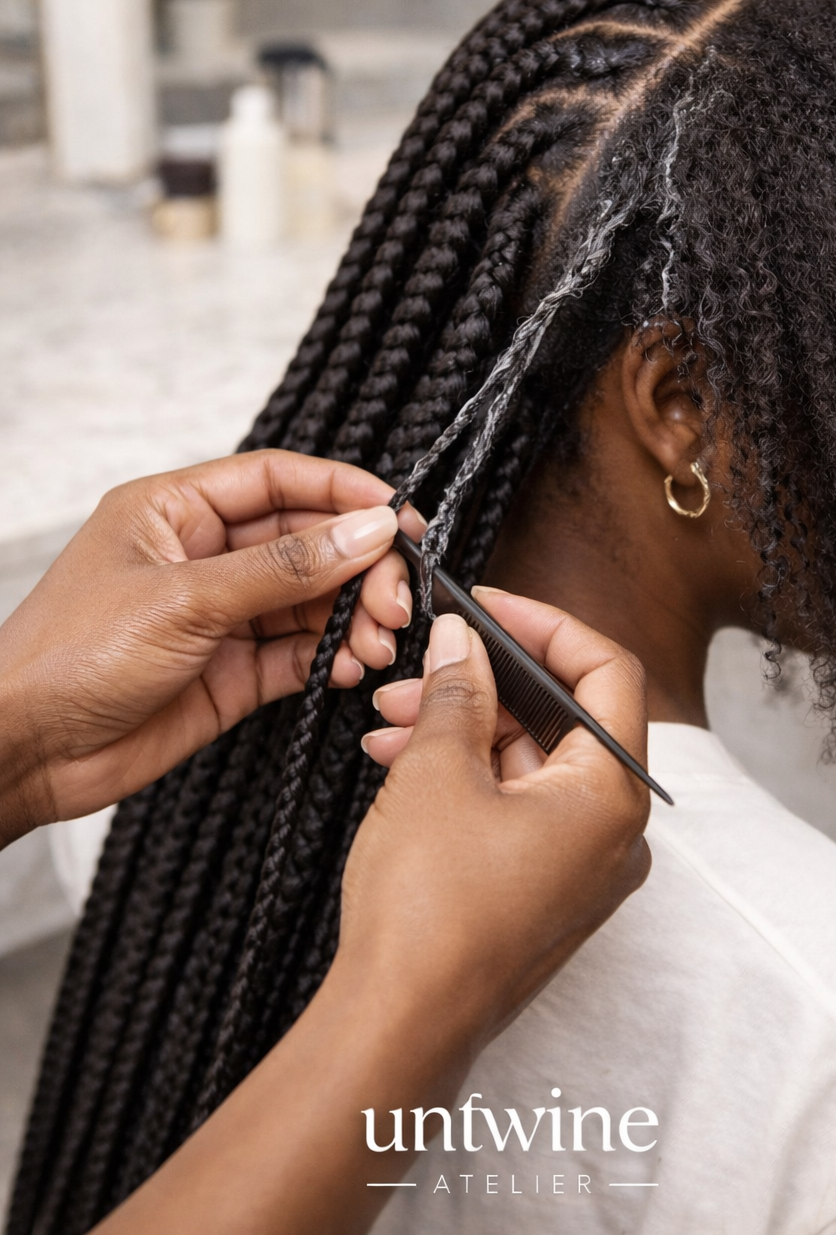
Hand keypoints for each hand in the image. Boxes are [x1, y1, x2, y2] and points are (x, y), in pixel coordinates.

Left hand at [0, 451, 422, 844]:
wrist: (24, 753)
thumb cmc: (68, 657)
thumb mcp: (183, 599)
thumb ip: (284, 567)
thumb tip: (365, 530)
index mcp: (176, 510)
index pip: (278, 480)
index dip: (343, 491)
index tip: (399, 516)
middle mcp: (204, 557)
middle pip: (308, 542)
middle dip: (359, 566)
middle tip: (395, 598)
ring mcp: (221, 616)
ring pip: (312, 601)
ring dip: (354, 616)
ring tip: (377, 641)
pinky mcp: (232, 673)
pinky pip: (300, 653)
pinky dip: (334, 657)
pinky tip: (351, 666)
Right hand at [31, 590, 650, 1234]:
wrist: (398, 1027)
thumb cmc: (427, 908)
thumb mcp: (436, 771)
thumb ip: (457, 691)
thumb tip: (462, 641)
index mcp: (612, 794)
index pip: (607, 672)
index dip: (545, 624)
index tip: (488, 604)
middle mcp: (613, 833)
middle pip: (564, 718)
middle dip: (485, 684)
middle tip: (421, 667)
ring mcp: (581, 870)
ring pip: (530, 765)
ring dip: (463, 731)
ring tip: (390, 722)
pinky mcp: (543, 895)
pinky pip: (516, 810)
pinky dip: (467, 778)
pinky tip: (400, 764)